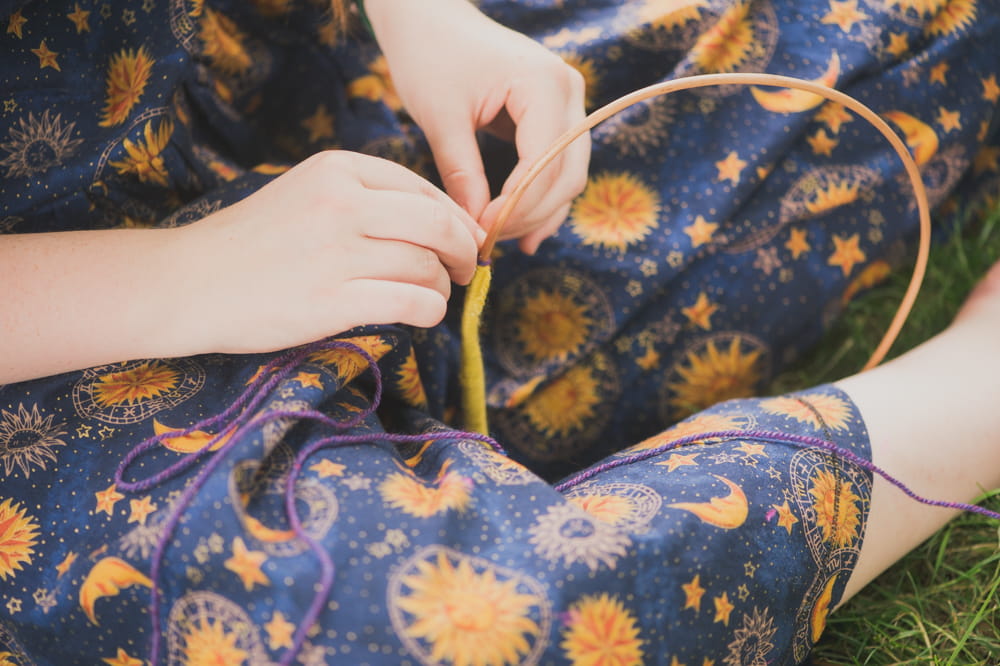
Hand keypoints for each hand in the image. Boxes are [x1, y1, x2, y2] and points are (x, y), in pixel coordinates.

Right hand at [178, 150, 483, 353]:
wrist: (189, 282)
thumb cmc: (253, 242)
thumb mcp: (306, 194)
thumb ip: (365, 199)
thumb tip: (439, 223)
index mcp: (337, 170)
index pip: (423, 188)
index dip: (456, 218)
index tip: (466, 239)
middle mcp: (341, 204)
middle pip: (437, 225)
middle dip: (463, 250)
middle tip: (466, 270)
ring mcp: (337, 253)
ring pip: (427, 266)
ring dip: (443, 286)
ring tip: (435, 295)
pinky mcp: (332, 301)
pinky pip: (411, 303)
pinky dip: (431, 310)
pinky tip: (424, 314)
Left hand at [364, 0, 589, 253]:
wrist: (430, 20)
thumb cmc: (430, 56)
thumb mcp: (440, 116)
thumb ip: (461, 171)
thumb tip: (475, 228)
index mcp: (543, 83)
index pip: (545, 161)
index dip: (517, 204)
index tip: (481, 231)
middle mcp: (568, 91)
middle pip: (567, 174)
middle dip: (530, 214)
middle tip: (489, 241)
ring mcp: (568, 103)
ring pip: (568, 176)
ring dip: (539, 213)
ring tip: (503, 241)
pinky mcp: (555, 117)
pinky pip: (558, 167)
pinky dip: (540, 200)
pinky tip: (519, 232)